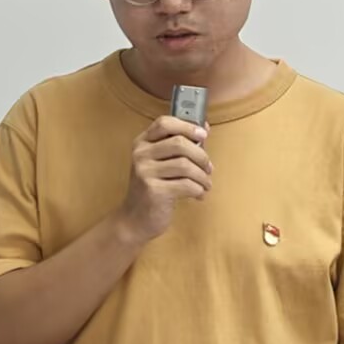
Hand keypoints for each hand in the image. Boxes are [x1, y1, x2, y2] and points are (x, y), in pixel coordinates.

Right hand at [119, 116, 211, 243]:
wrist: (134, 219)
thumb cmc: (153, 188)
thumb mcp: (160, 163)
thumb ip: (179, 145)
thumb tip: (204, 127)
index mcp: (142, 143)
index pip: (164, 123)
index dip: (187, 126)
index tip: (203, 134)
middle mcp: (140, 155)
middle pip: (179, 143)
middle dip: (201, 156)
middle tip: (209, 168)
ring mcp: (145, 172)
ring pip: (186, 165)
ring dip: (203, 176)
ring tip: (206, 184)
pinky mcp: (153, 191)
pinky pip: (186, 185)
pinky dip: (198, 189)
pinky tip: (199, 194)